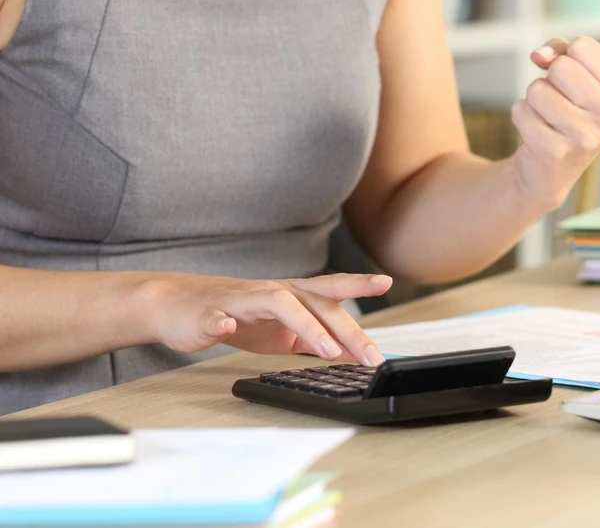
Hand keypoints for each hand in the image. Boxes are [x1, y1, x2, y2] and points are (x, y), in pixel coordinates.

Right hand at [138, 271, 392, 366]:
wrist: (178, 305)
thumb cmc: (234, 315)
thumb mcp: (281, 330)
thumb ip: (313, 337)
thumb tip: (351, 351)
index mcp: (289, 295)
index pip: (329, 289)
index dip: (357, 284)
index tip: (386, 282)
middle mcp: (271, 292)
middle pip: (314, 299)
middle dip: (345, 322)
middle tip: (370, 351)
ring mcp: (241, 300)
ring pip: (276, 303)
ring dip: (305, 324)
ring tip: (327, 349)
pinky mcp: (209, 314)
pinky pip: (215, 317)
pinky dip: (220, 321)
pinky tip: (225, 328)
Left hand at [510, 36, 599, 209]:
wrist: (550, 167)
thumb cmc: (564, 108)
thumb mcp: (572, 73)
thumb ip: (558, 50)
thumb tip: (539, 56)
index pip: (582, 46)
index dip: (566, 56)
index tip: (570, 79)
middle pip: (561, 66)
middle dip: (549, 79)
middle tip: (558, 101)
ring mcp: (586, 137)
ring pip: (537, 89)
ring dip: (534, 99)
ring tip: (548, 118)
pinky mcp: (556, 151)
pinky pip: (521, 111)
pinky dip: (522, 116)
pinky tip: (537, 133)